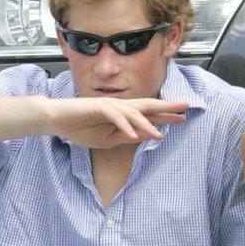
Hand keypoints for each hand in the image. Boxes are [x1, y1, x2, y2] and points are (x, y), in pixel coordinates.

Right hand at [44, 97, 187, 148]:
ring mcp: (110, 105)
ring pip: (133, 113)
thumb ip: (128, 137)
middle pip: (147, 106)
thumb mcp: (109, 140)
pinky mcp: (98, 107)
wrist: (58, 120)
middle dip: (166, 107)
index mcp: (124, 115)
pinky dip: (124, 126)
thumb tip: (149, 136)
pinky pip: (115, 117)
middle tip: (185, 108)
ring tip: (160, 135)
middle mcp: (120, 107)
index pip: (149, 114)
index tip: (182, 119)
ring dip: (147, 124)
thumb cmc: (82, 129)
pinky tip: (132, 134)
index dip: (166, 116)